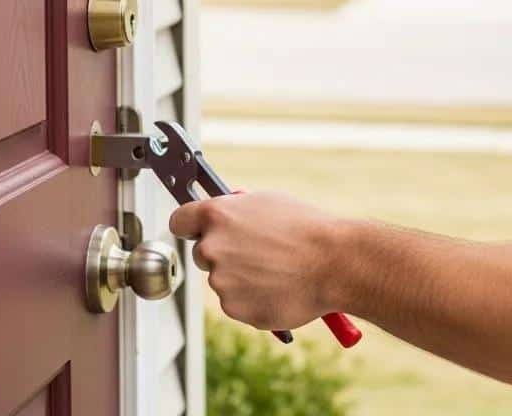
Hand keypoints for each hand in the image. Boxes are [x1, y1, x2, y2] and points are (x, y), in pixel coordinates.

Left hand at [168, 190, 341, 330]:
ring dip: (242, 277)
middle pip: (202, 253)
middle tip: (255, 251)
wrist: (332, 262)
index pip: (179, 220)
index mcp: (218, 216)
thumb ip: (237, 211)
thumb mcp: (269, 202)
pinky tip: (278, 286)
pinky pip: (237, 302)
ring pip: (223, 279)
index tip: (196, 230)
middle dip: (223, 253)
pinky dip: (253, 297)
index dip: (190, 225)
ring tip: (277, 269)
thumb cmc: (306, 227)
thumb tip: (226, 218)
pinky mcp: (233, 309)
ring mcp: (221, 281)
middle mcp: (212, 248)